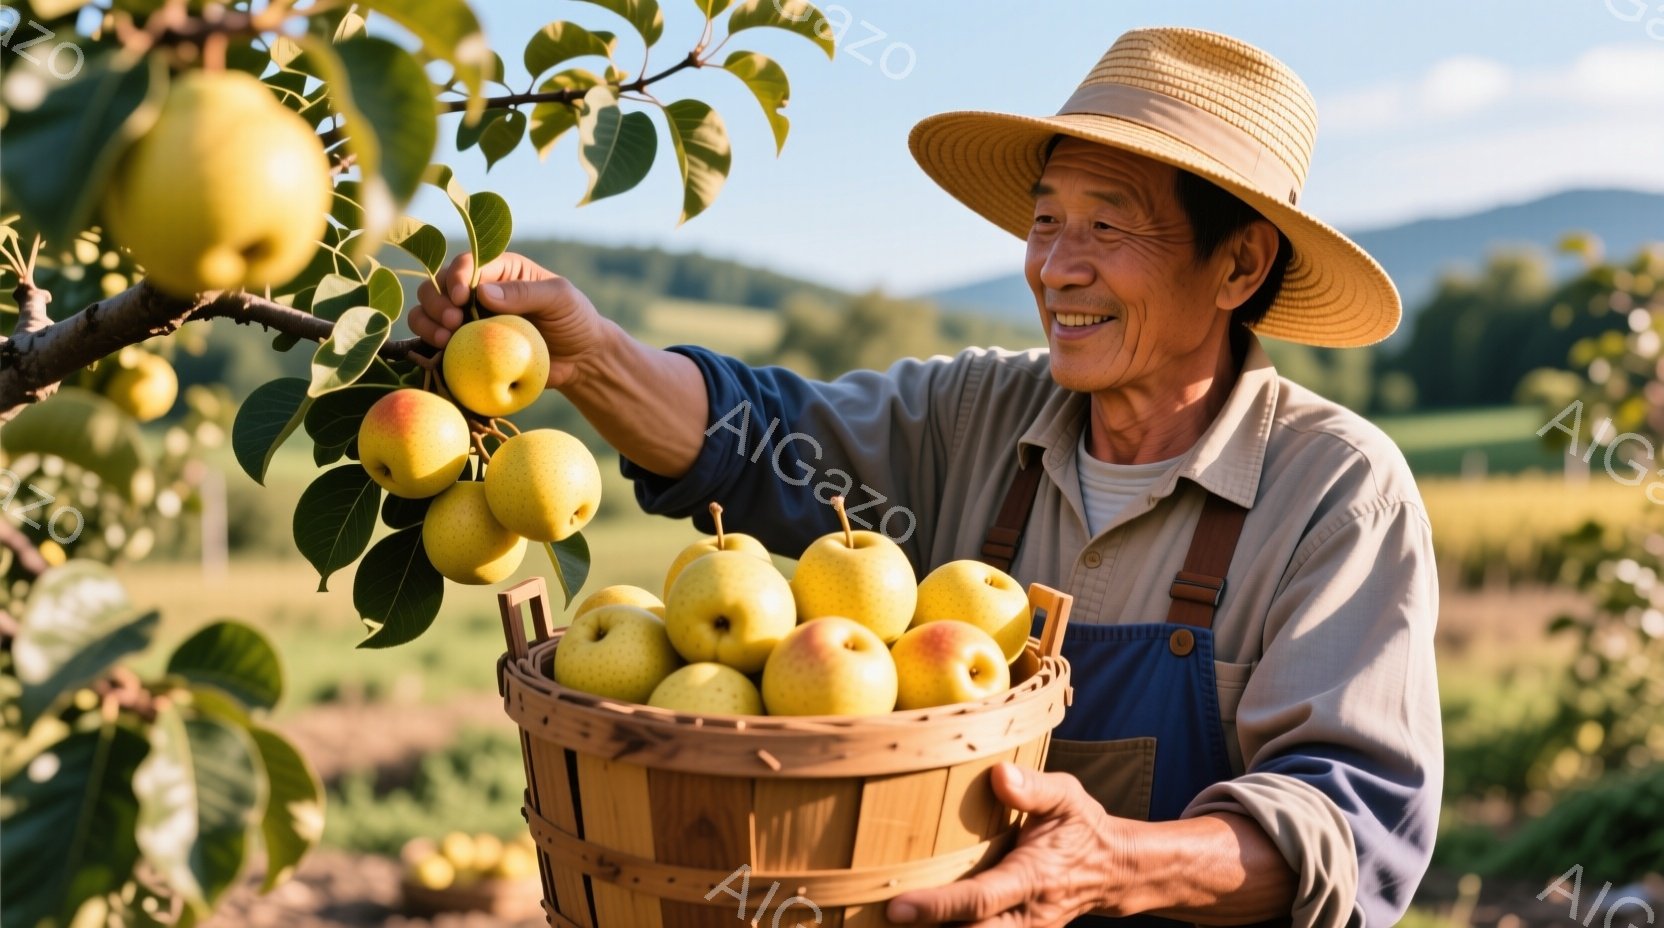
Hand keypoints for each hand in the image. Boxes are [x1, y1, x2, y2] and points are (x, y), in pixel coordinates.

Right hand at [407, 251, 612, 389]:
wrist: (581, 361)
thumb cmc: (575, 321)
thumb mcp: (559, 299)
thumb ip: (525, 292)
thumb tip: (482, 292)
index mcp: (501, 271)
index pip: (467, 264)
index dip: (456, 277)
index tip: (461, 298)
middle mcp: (479, 292)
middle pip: (438, 285)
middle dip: (437, 301)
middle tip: (453, 322)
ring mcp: (469, 320)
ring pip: (427, 312)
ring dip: (426, 322)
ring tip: (444, 338)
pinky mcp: (466, 347)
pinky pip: (435, 343)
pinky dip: (429, 344)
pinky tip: (440, 352)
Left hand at [886, 763, 1134, 926]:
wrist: (1112, 871)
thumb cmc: (1082, 827)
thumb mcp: (1068, 797)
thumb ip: (1034, 788)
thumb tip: (998, 775)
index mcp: (1033, 879)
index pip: (979, 900)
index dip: (937, 907)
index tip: (895, 907)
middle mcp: (1026, 917)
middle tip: (873, 922)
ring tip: (876, 924)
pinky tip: (912, 923)